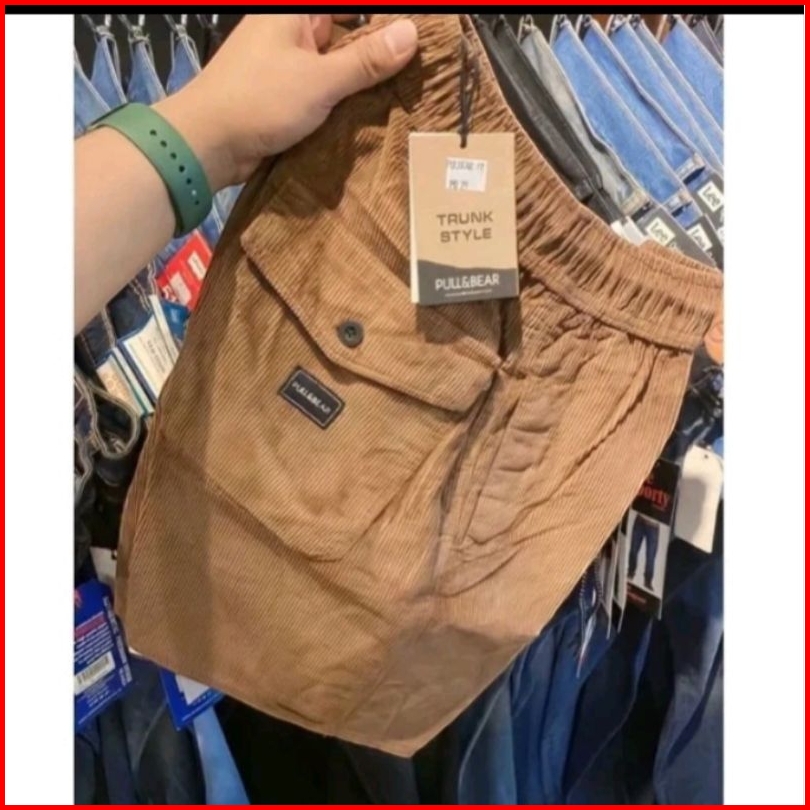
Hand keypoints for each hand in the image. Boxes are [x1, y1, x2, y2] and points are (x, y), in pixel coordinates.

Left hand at [154, 15, 417, 190]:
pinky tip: (369, 114)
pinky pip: (321, 90)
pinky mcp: (282, 95)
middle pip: (345, 33)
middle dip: (377, 53)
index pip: (350, 10)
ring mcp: (285, 64)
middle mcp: (290, 31)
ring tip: (402, 93)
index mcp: (294, 13)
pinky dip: (341, 101)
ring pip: (335, 65)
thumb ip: (366, 61)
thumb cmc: (259, 101)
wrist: (207, 143)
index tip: (413, 38)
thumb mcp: (320, 80)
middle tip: (417, 71)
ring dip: (361, 81)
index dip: (382, 21)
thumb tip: (411, 33)